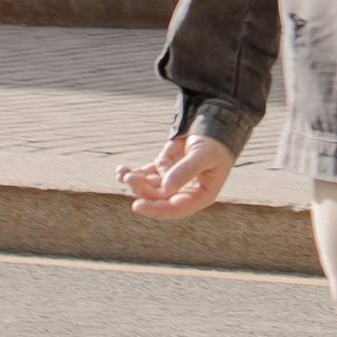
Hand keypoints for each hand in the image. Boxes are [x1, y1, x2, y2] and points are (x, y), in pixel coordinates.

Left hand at [119, 131, 234, 218]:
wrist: (214, 127)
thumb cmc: (215, 143)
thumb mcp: (203, 156)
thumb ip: (185, 171)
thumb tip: (165, 189)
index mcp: (200, 195)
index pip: (176, 209)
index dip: (156, 209)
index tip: (137, 206)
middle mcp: (184, 192)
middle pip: (159, 198)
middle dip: (142, 190)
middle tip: (130, 178)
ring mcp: (172, 181)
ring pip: (149, 187)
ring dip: (135, 182)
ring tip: (123, 172)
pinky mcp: (163, 169)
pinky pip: (146, 175)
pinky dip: (133, 173)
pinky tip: (121, 170)